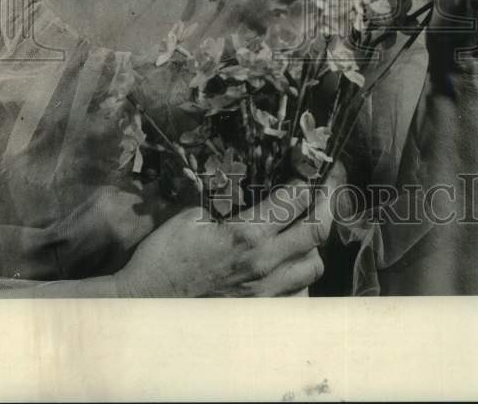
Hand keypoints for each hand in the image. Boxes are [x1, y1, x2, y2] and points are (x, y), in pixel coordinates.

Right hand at [114, 161, 345, 296]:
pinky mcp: (262, 312)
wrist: (147, 305)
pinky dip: (302, 277)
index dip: (311, 178)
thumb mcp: (192, 216)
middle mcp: (264, 262)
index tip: (317, 166)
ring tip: (307, 228)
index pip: (295, 198)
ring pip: (314, 264)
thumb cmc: (164, 257)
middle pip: (318, 229)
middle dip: (329, 201)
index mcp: (247, 232)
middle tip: (330, 186)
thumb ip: (225, 203)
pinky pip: (300, 294)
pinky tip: (291, 265)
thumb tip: (243, 189)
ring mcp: (266, 292)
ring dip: (315, 243)